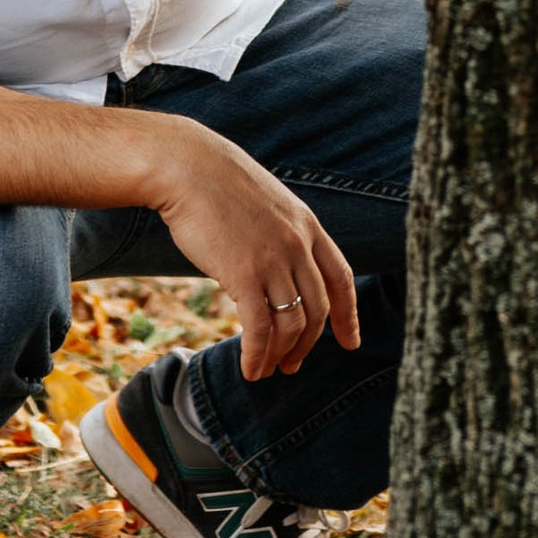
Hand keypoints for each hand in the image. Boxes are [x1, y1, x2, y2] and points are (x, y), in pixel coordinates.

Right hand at [135, 114, 358, 380]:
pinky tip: (250, 369)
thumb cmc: (216, 184)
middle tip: (292, 365)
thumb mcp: (266, 203)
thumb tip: (276, 266)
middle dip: (307, 345)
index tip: (350, 341)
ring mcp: (274, 260)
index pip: (341, 278)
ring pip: (292, 324)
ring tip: (267, 369)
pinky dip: (258, 355)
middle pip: (318, 309)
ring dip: (281, 354)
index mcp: (308, 226)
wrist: (187, 168)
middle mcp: (298, 245)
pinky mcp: (244, 275)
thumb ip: (279, 233)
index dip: (348, 315)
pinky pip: (260, 329)